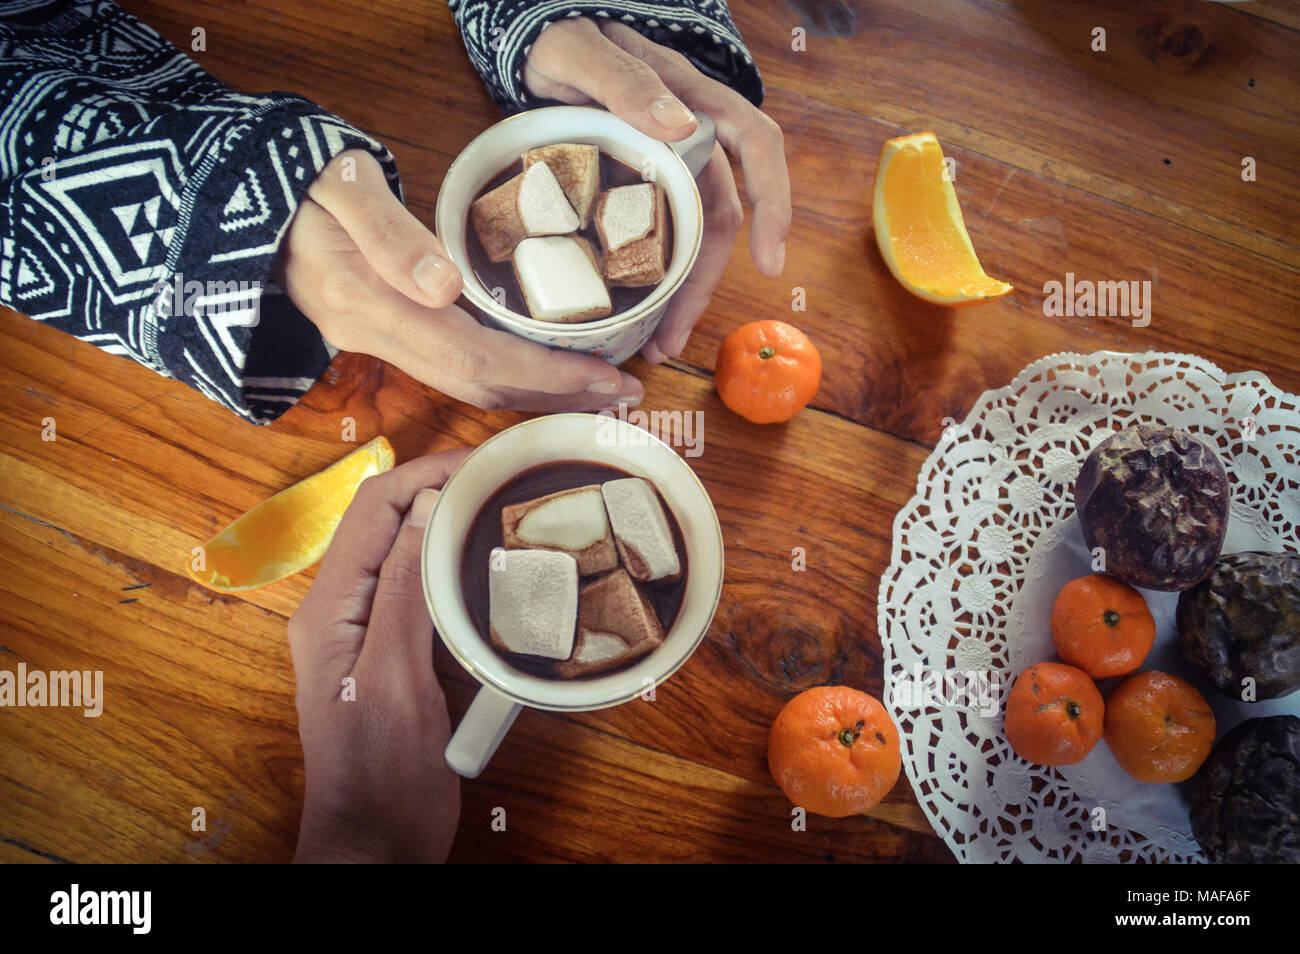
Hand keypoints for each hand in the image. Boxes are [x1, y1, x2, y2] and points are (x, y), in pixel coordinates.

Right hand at [279, 150, 642, 411]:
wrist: (237, 196)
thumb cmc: (294, 179)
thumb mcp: (337, 187)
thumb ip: (388, 235)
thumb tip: (445, 286)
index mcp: (370, 304)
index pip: (475, 356)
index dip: (545, 376)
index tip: (607, 379)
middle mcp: (377, 336)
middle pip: (479, 384)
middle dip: (554, 397)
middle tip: (624, 397)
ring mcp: (377, 339)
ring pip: (467, 383)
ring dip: (534, 395)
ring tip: (597, 394)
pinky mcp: (383, 331)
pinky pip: (453, 367)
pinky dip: (505, 377)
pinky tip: (543, 374)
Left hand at [288, 449, 470, 862]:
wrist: (378, 844)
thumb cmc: (380, 774)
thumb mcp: (394, 680)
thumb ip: (402, 593)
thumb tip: (425, 510)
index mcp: (329, 610)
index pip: (373, 510)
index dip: (426, 474)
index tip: (484, 462)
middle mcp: (342, 611)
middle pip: (387, 522)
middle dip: (440, 488)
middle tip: (503, 480)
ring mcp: (369, 633)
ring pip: (406, 553)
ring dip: (448, 525)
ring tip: (502, 511)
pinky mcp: (397, 656)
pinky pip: (422, 593)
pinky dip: (455, 569)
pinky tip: (492, 570)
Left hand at [524, 18, 790, 362]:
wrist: (530, 40)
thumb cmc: (559, 34)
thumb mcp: (581, 52)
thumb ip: (627, 82)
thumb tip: (682, 127)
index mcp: (691, 99)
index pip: (756, 146)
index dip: (773, 202)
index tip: (769, 261)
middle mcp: (690, 135)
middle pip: (720, 216)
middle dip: (706, 283)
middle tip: (674, 340)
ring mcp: (665, 162)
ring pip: (691, 234)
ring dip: (681, 292)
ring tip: (657, 342)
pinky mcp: (639, 183)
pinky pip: (660, 232)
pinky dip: (654, 273)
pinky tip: (639, 309)